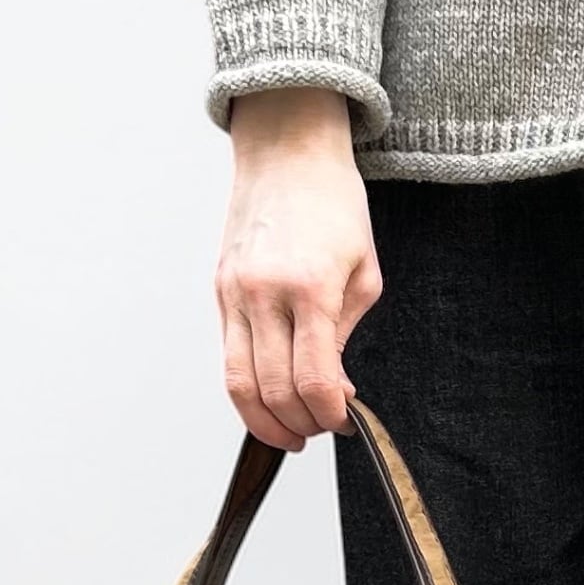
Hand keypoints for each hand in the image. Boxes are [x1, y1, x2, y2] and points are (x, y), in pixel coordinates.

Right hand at [216, 88, 381, 449]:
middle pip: (274, 390)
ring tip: (291, 433)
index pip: (314, 379)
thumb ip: (346, 334)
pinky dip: (246, 390)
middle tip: (320, 431)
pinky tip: (268, 401)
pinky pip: (227, 357)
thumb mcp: (364, 272)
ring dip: (266, 421)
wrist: (288, 151)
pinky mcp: (219, 291)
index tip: (344, 424)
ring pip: (239, 383)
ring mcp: (235, 293)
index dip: (330, 415)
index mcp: (310, 288)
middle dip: (301, 425)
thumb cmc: (334, 205)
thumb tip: (336, 388)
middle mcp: (264, 294)